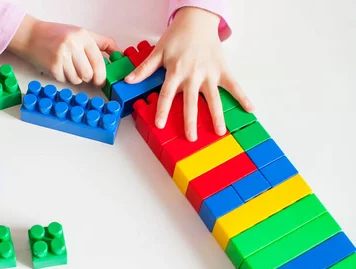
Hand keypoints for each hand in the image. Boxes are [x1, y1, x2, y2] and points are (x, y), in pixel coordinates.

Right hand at [8, 14, 118, 85]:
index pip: (98, 61)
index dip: (102, 75)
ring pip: (77, 79)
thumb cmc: (57, 35)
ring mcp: (61, 56)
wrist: (31, 36)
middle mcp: (72, 45)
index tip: (101, 80)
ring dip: (75, 78)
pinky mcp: (52, 67)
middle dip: (89, 78)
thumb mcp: (81, 33)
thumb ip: (102, 43)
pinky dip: (64, 78)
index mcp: (82, 37)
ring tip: (69, 67)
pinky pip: (65, 80)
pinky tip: (60, 68)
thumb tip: (119, 55)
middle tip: (85, 75)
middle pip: (89, 74)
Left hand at [124, 7, 252, 141]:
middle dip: (191, 121)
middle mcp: (193, 75)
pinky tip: (250, 109)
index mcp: (176, 71)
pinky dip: (243, 96)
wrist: (197, 21)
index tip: (160, 125)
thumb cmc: (177, 36)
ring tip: (219, 132)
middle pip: (191, 102)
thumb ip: (145, 68)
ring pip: (214, 98)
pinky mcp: (223, 70)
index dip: (162, 110)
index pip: (166, 94)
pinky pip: (234, 85)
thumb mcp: (158, 51)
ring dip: (217, 116)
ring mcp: (210, 74)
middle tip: (191, 138)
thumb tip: (129, 80)